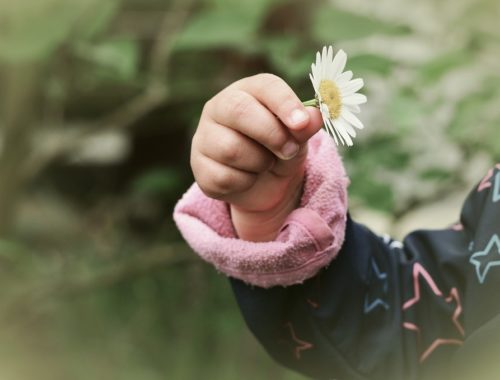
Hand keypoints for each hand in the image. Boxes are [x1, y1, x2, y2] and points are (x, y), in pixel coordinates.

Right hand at [191, 74, 322, 240]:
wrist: (264, 184)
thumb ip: (305, 126)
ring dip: (260, 163)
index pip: (264, 86)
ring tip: (265, 164)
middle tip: (289, 151)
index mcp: (247, 91)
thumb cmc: (279, 148)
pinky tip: (248, 178)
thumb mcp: (298, 137)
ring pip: (231, 149)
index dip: (285, 103)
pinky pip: (223, 177)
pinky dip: (245, 183)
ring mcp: (204, 137)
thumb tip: (315, 116)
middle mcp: (219, 107)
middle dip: (272, 134)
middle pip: (239, 111)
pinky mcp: (199, 166)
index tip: (302, 123)